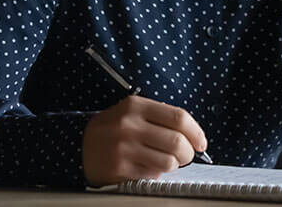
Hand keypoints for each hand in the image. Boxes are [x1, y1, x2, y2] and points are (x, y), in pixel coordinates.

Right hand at [82, 95, 206, 186]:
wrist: (80, 147)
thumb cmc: (114, 130)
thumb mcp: (132, 113)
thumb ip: (160, 118)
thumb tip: (194, 136)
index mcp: (136, 106)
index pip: (179, 117)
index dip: (196, 132)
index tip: (201, 142)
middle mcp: (129, 125)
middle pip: (176, 141)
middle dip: (188, 153)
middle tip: (186, 156)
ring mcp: (123, 148)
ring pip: (168, 162)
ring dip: (174, 165)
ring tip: (168, 162)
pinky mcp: (119, 169)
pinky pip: (152, 175)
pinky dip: (157, 174)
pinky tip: (149, 167)